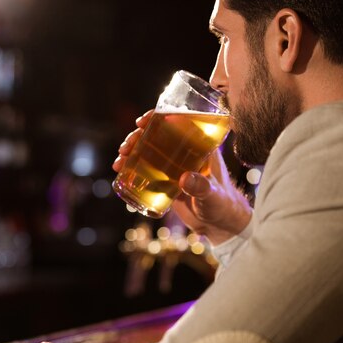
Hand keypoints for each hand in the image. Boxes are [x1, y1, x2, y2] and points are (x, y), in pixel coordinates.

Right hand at [113, 111, 251, 244]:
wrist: (219, 225)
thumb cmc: (223, 205)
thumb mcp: (212, 195)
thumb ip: (202, 187)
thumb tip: (184, 179)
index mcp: (201, 146)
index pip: (178, 122)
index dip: (158, 117)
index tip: (142, 122)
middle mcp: (186, 152)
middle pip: (157, 136)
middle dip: (137, 137)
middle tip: (125, 147)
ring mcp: (175, 166)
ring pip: (149, 151)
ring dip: (131, 152)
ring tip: (119, 162)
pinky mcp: (167, 181)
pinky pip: (147, 169)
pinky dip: (132, 168)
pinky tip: (121, 171)